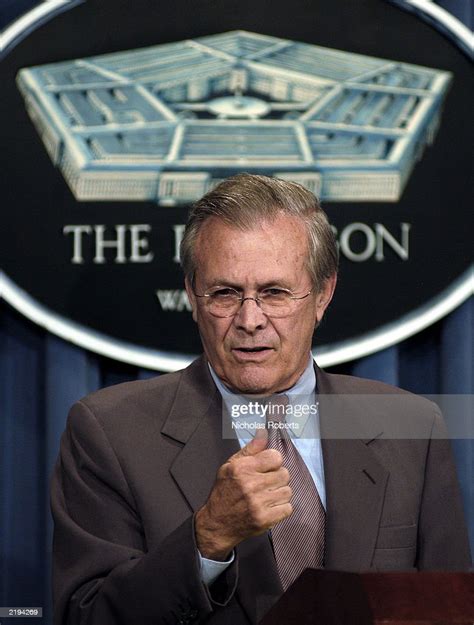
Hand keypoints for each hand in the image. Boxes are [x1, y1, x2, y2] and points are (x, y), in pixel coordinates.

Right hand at [195, 428, 291, 559]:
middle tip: (266, 483)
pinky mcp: (264, 519)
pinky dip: (281, 508)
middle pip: (284, 474)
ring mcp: (258, 503)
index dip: (273, 462)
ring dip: (280, 493)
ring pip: (288, 491)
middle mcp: (251, 484)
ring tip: (267, 496)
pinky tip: (269, 507)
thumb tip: (264, 431)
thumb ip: (250, 449)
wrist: (217, 524)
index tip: (267, 468)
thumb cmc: (224, 492)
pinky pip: (288, 508)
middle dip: (277, 478)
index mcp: (242, 468)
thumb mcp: (230, 465)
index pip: (276, 457)